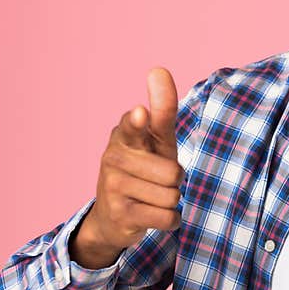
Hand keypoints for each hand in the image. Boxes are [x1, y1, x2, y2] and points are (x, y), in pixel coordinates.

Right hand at [69, 68, 183, 268]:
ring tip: (152, 197)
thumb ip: (163, 109)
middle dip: (175, 180)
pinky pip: (166, 218)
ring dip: (171, 201)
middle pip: (173, 172)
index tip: (140, 113)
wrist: (113, 216)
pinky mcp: (119, 214)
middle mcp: (113, 157)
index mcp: (125, 134)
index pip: (134, 125)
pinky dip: (170, 220)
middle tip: (158, 180)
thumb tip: (158, 69)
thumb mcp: (157, 139)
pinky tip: (152, 214)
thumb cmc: (145, 167)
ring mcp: (113, 186)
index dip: (138, 121)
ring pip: (171, 196)